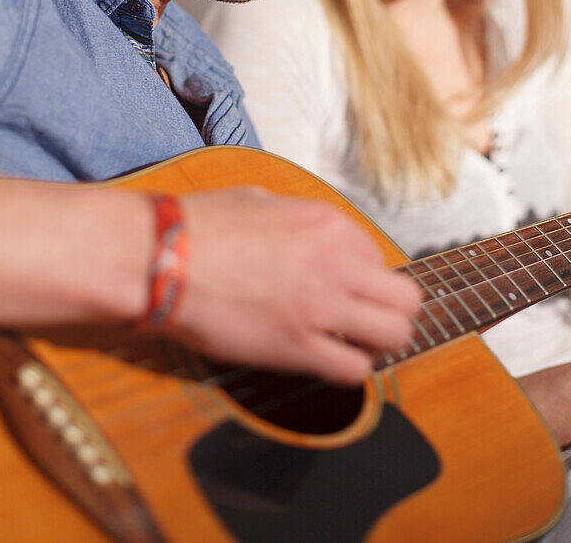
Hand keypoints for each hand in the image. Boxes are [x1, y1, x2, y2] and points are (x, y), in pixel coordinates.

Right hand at [170, 186, 420, 384]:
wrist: (164, 257)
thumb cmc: (200, 224)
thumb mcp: (261, 199)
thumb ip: (297, 218)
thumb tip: (304, 232)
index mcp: (328, 223)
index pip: (378, 257)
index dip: (362, 276)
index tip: (344, 288)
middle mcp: (337, 263)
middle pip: (406, 298)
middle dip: (389, 310)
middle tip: (364, 319)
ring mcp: (322, 307)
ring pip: (396, 334)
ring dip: (379, 342)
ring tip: (352, 343)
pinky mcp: (299, 347)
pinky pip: (355, 370)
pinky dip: (349, 369)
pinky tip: (326, 359)